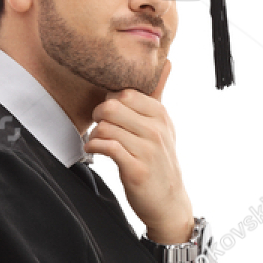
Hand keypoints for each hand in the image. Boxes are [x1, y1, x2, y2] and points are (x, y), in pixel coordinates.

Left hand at [85, 59, 194, 242]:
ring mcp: (148, 150)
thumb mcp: (163, 126)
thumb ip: (158, 93)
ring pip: (106, 127)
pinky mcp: (136, 169)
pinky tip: (96, 151)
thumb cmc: (159, 160)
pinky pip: (106, 147)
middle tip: (101, 127)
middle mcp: (157, 130)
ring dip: (96, 135)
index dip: (110, 102)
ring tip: (99, 143)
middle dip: (99, 116)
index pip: (124, 93)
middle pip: (111, 106)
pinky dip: (94, 148)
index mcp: (161, 115)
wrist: (168, 201)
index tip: (112, 116)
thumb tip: (167, 61)